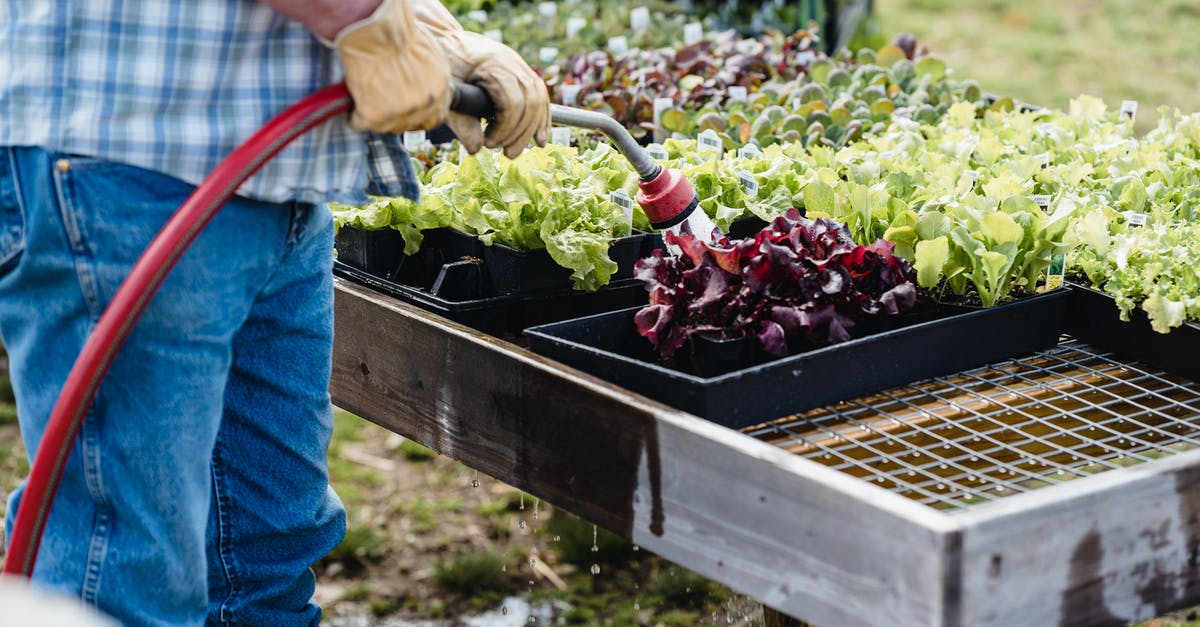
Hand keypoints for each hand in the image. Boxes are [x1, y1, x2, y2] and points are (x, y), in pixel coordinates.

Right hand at [334, 0, 452, 133]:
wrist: (375, 30)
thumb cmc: (397, 31)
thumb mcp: (427, 54)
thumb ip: (429, 78)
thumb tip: (420, 86)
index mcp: (441, 89)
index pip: (435, 117)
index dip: (419, 115)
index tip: (407, 110)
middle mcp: (424, 105)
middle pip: (410, 125)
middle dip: (397, 116)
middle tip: (383, 102)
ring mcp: (401, 114)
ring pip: (385, 127)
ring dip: (376, 115)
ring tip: (366, 96)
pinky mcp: (374, 117)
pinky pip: (359, 123)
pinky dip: (354, 115)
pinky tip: (353, 102)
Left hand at [409, 0, 549, 157]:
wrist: (445, 38)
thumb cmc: (443, 63)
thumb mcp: (447, 93)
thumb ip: (460, 121)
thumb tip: (476, 149)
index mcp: (493, 64)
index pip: (513, 103)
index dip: (505, 129)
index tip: (489, 144)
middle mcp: (512, 62)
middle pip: (531, 103)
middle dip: (520, 134)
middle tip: (506, 154)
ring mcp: (519, 64)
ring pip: (539, 99)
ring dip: (533, 129)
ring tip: (516, 151)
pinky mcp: (521, 69)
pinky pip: (540, 94)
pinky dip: (541, 118)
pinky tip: (540, 138)